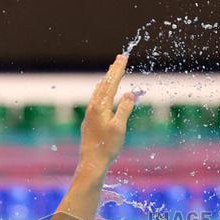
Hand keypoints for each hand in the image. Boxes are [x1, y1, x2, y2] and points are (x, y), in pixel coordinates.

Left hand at [78, 54, 135, 172]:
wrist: (92, 162)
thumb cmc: (107, 146)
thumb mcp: (120, 127)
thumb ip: (125, 108)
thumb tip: (130, 93)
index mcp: (101, 106)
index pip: (112, 84)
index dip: (118, 70)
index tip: (123, 58)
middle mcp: (93, 107)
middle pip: (104, 85)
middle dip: (113, 71)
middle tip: (119, 58)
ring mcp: (90, 114)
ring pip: (98, 92)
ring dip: (106, 80)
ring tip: (111, 71)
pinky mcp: (90, 121)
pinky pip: (96, 99)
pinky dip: (101, 91)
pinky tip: (101, 92)